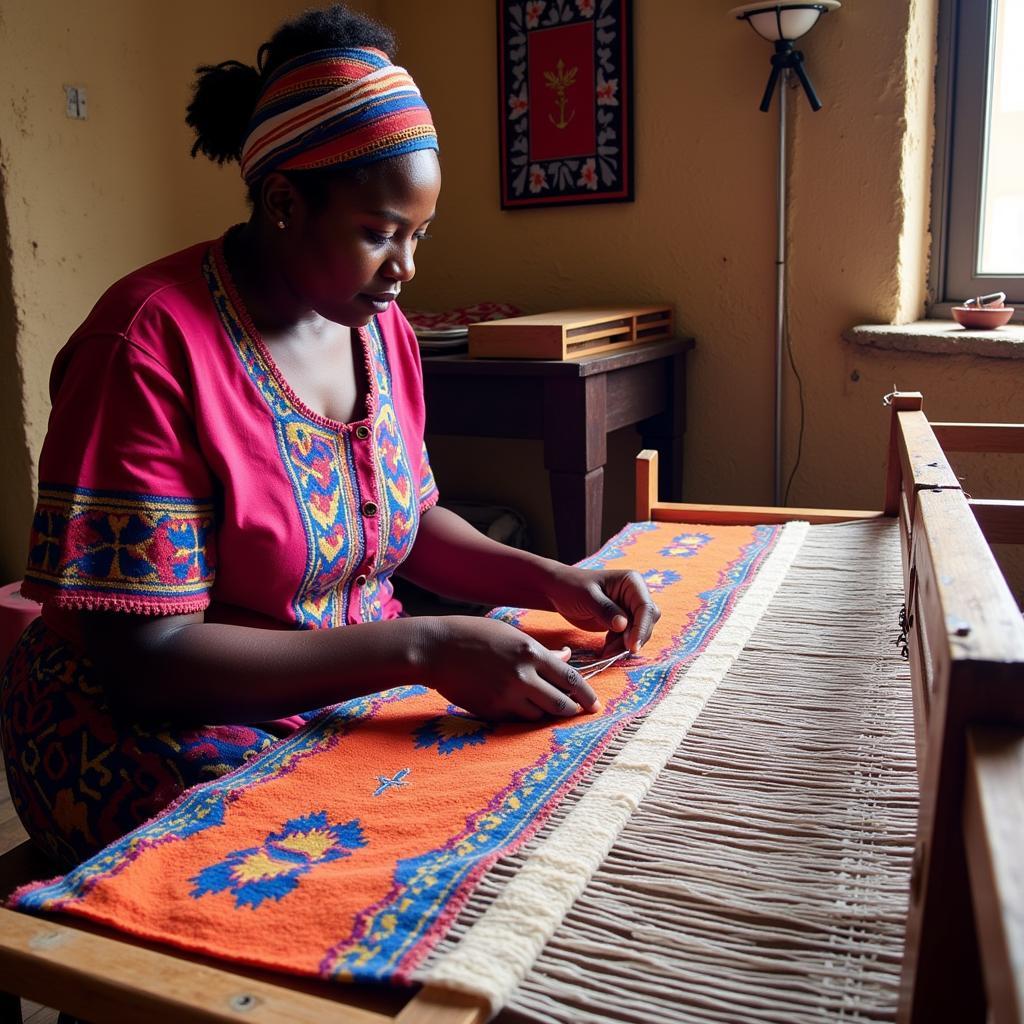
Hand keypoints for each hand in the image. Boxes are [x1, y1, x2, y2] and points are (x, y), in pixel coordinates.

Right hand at [425, 616, 599, 721]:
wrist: (436, 649)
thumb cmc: (474, 635)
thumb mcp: (511, 634)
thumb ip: (541, 651)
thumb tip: (566, 658)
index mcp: (530, 652)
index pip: (571, 678)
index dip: (587, 694)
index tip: (595, 704)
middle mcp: (522, 675)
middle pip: (561, 703)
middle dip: (572, 710)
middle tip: (577, 712)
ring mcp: (506, 695)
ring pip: (540, 716)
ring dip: (547, 714)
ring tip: (547, 709)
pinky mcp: (491, 710)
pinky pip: (516, 720)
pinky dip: (524, 716)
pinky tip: (522, 709)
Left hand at [545, 566, 660, 654]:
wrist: (557, 591)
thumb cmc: (571, 587)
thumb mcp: (587, 597)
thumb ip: (605, 610)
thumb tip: (624, 625)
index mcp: (631, 582)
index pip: (646, 607)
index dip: (642, 628)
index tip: (632, 646)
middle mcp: (634, 595)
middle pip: (647, 621)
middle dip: (634, 638)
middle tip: (614, 650)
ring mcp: (628, 609)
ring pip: (638, 632)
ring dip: (624, 645)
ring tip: (606, 651)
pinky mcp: (621, 622)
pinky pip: (627, 638)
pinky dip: (618, 646)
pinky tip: (605, 648)